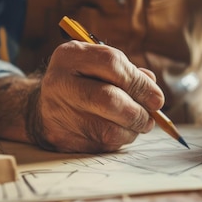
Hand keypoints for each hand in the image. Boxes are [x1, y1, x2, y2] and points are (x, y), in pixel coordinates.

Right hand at [27, 41, 164, 152]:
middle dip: (138, 112)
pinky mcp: (61, 138)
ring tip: (137, 125)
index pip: (112, 63)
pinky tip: (119, 132)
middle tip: (150, 118)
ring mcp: (58, 112)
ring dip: (132, 130)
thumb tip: (153, 91)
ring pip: (108, 129)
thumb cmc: (82, 82)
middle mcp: (60, 82)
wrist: (44, 107)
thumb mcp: (99, 65)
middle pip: (109, 100)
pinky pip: (101, 145)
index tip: (157, 99)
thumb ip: (128, 72)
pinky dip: (118, 140)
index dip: (140, 83)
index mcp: (70, 56)